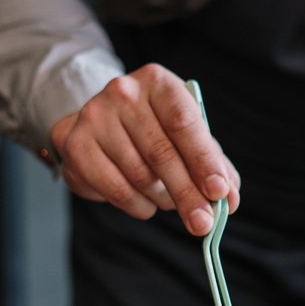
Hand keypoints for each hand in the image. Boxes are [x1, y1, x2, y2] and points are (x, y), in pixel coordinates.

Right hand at [50, 64, 240, 235]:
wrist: (101, 122)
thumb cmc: (154, 129)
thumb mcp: (187, 135)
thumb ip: (212, 164)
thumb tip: (228, 200)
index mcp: (158, 82)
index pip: (184, 123)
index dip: (204, 160)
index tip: (219, 191)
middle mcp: (123, 92)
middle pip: (162, 153)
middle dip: (188, 194)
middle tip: (203, 223)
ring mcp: (95, 116)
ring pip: (140, 175)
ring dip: (163, 199)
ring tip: (171, 202)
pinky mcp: (76, 145)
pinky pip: (116, 189)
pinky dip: (139, 205)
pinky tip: (147, 204)